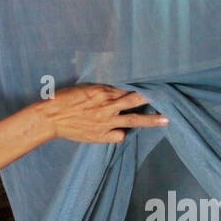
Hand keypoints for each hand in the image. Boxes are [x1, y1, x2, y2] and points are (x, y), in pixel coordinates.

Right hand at [31, 84, 166, 143]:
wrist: (50, 118)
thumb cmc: (64, 99)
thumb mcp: (84, 88)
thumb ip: (102, 90)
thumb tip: (119, 89)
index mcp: (102, 91)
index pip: (127, 88)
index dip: (142, 87)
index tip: (155, 85)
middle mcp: (107, 106)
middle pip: (135, 100)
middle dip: (153, 99)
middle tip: (169, 98)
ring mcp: (106, 122)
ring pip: (133, 120)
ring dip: (150, 120)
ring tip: (165, 120)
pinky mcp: (101, 135)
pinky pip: (120, 135)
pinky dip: (123, 133)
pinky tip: (122, 130)